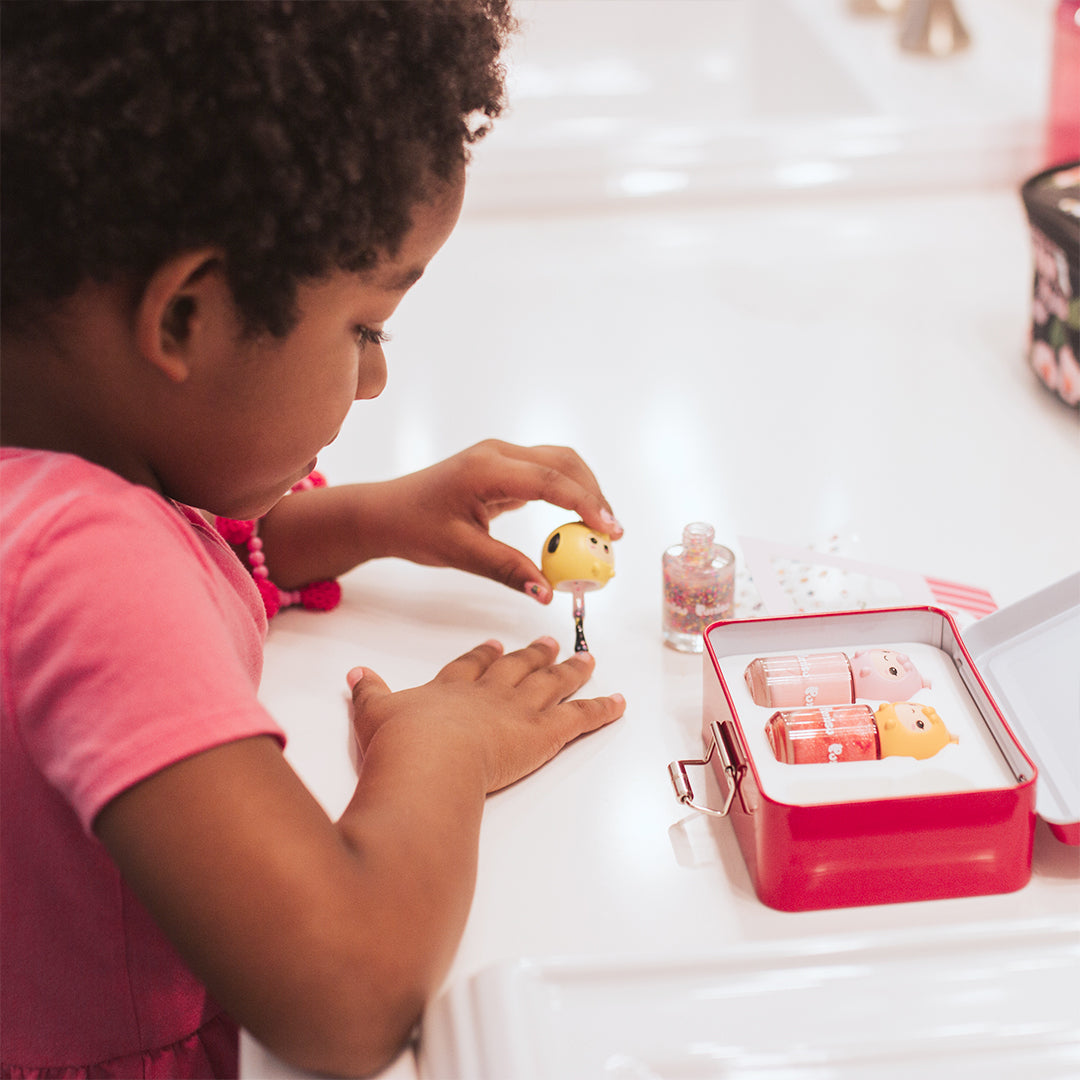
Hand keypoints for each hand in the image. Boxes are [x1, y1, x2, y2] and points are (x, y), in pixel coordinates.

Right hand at [348, 636, 624, 792]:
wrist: (429, 758)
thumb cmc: (402, 741)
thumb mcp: (373, 713)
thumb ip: (369, 692)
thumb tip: (354, 674)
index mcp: (453, 687)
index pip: (473, 665)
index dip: (485, 655)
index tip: (496, 645)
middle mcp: (491, 692)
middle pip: (519, 667)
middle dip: (534, 654)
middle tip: (548, 643)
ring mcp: (521, 709)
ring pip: (554, 684)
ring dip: (572, 670)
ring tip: (587, 659)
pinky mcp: (545, 732)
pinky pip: (582, 718)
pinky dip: (603, 709)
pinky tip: (619, 702)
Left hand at [366, 439, 622, 601]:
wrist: (387, 512)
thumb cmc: (415, 527)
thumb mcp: (460, 552)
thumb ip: (507, 569)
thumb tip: (548, 592)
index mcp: (485, 469)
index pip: (550, 480)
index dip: (585, 504)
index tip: (611, 531)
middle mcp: (498, 453)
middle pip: (564, 462)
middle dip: (594, 495)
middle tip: (612, 535)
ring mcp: (501, 457)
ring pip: (560, 464)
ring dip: (585, 492)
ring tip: (601, 531)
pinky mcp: (503, 467)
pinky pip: (546, 474)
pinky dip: (568, 494)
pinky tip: (577, 522)